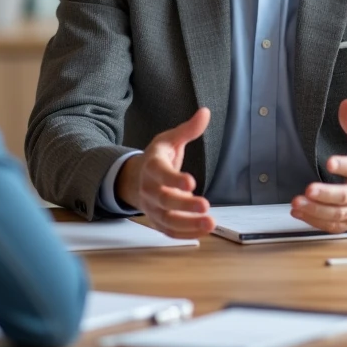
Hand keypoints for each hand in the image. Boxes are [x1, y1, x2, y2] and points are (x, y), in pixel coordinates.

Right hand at [116, 108, 213, 238]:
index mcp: (152, 166)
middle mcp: (149, 189)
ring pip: (167, 220)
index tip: (191, 182)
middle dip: (185, 205)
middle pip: (164, 200)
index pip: (160, 173)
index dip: (174, 178)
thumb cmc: (158, 158)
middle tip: (205, 205)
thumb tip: (205, 112)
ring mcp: (152, 208)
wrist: (137, 178)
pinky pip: (170, 232)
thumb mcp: (170, 140)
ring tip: (210, 222)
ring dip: (188, 224)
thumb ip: (188, 130)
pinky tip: (204, 230)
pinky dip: (186, 234)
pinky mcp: (158, 221)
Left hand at [290, 99, 346, 232]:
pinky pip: (331, 226)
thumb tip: (345, 104)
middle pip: (345, 196)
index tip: (329, 162)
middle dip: (326, 194)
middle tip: (309, 189)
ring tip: (296, 203)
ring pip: (337, 215)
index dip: (344, 166)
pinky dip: (314, 221)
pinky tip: (298, 212)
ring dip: (316, 210)